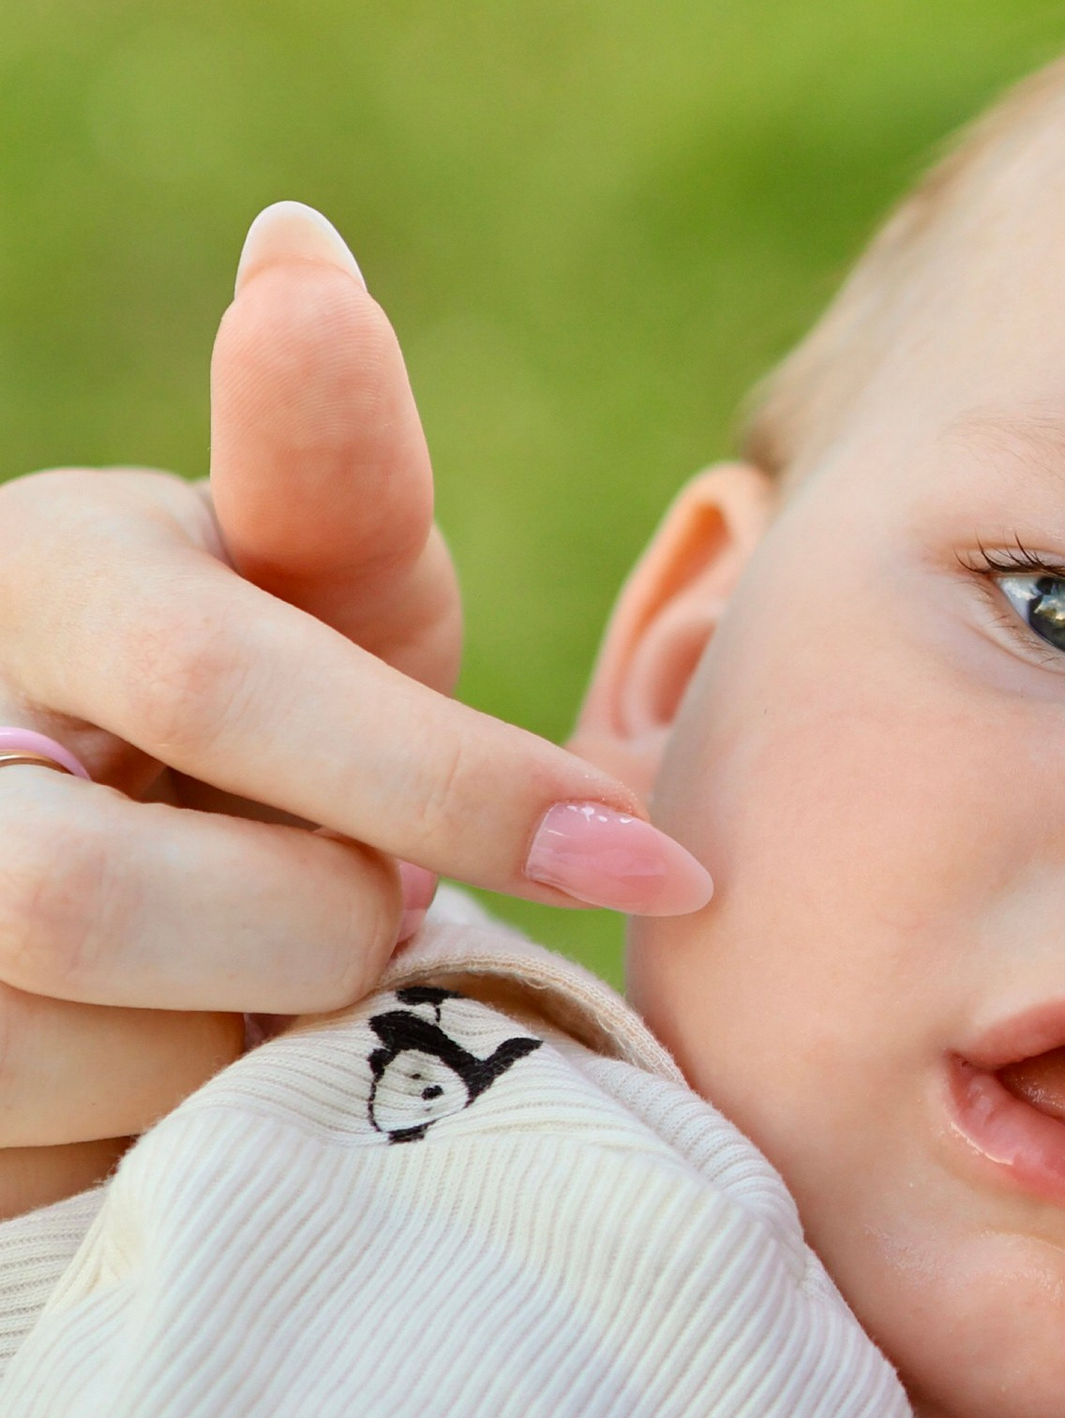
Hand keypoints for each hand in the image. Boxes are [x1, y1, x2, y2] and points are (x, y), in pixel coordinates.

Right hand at [0, 207, 708, 1162]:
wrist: (124, 942)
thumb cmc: (269, 739)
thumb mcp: (330, 606)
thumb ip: (328, 471)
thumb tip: (296, 245)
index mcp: (43, 571)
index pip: (221, 681)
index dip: (451, 787)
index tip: (651, 865)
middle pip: (84, 897)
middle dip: (291, 934)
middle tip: (369, 915)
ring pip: (58, 1052)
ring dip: (232, 1046)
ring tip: (267, 989)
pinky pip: (50, 1172)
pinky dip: (172, 1141)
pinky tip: (200, 1084)